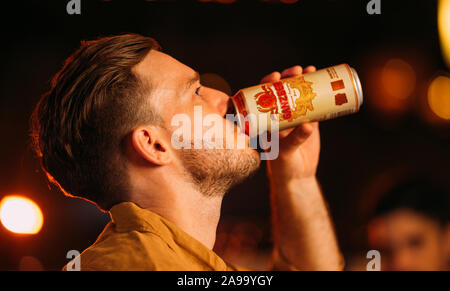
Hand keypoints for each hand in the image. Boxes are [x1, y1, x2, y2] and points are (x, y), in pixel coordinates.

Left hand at [260, 66, 319, 181]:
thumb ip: (294, 139)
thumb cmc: (283, 166)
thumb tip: (307, 124)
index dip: (268, 84)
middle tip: (297, 70)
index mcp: (266, 120)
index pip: (264, 97)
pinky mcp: (309, 122)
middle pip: (282, 91)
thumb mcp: (285, 152)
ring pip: (298, 95)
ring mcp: (294, 117)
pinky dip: (319, 95)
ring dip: (304, 81)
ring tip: (312, 70)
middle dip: (289, 78)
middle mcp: (278, 116)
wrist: (297, 177)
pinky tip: (326, 84)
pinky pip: (314, 105)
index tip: (276, 76)